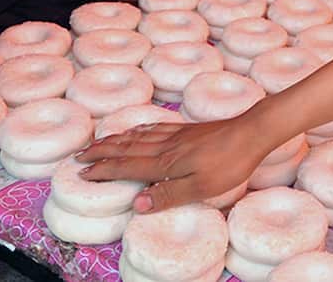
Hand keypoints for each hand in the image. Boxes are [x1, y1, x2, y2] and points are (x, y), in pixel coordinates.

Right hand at [76, 117, 274, 212]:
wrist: (253, 131)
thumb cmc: (230, 163)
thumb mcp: (201, 187)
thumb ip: (168, 195)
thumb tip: (136, 204)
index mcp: (166, 163)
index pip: (126, 166)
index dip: (102, 170)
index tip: (80, 173)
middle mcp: (167, 146)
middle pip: (126, 148)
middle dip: (101, 152)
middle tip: (78, 156)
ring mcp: (177, 135)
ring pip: (138, 136)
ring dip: (115, 140)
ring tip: (98, 142)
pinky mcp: (188, 130)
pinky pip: (155, 128)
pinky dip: (138, 129)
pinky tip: (136, 129)